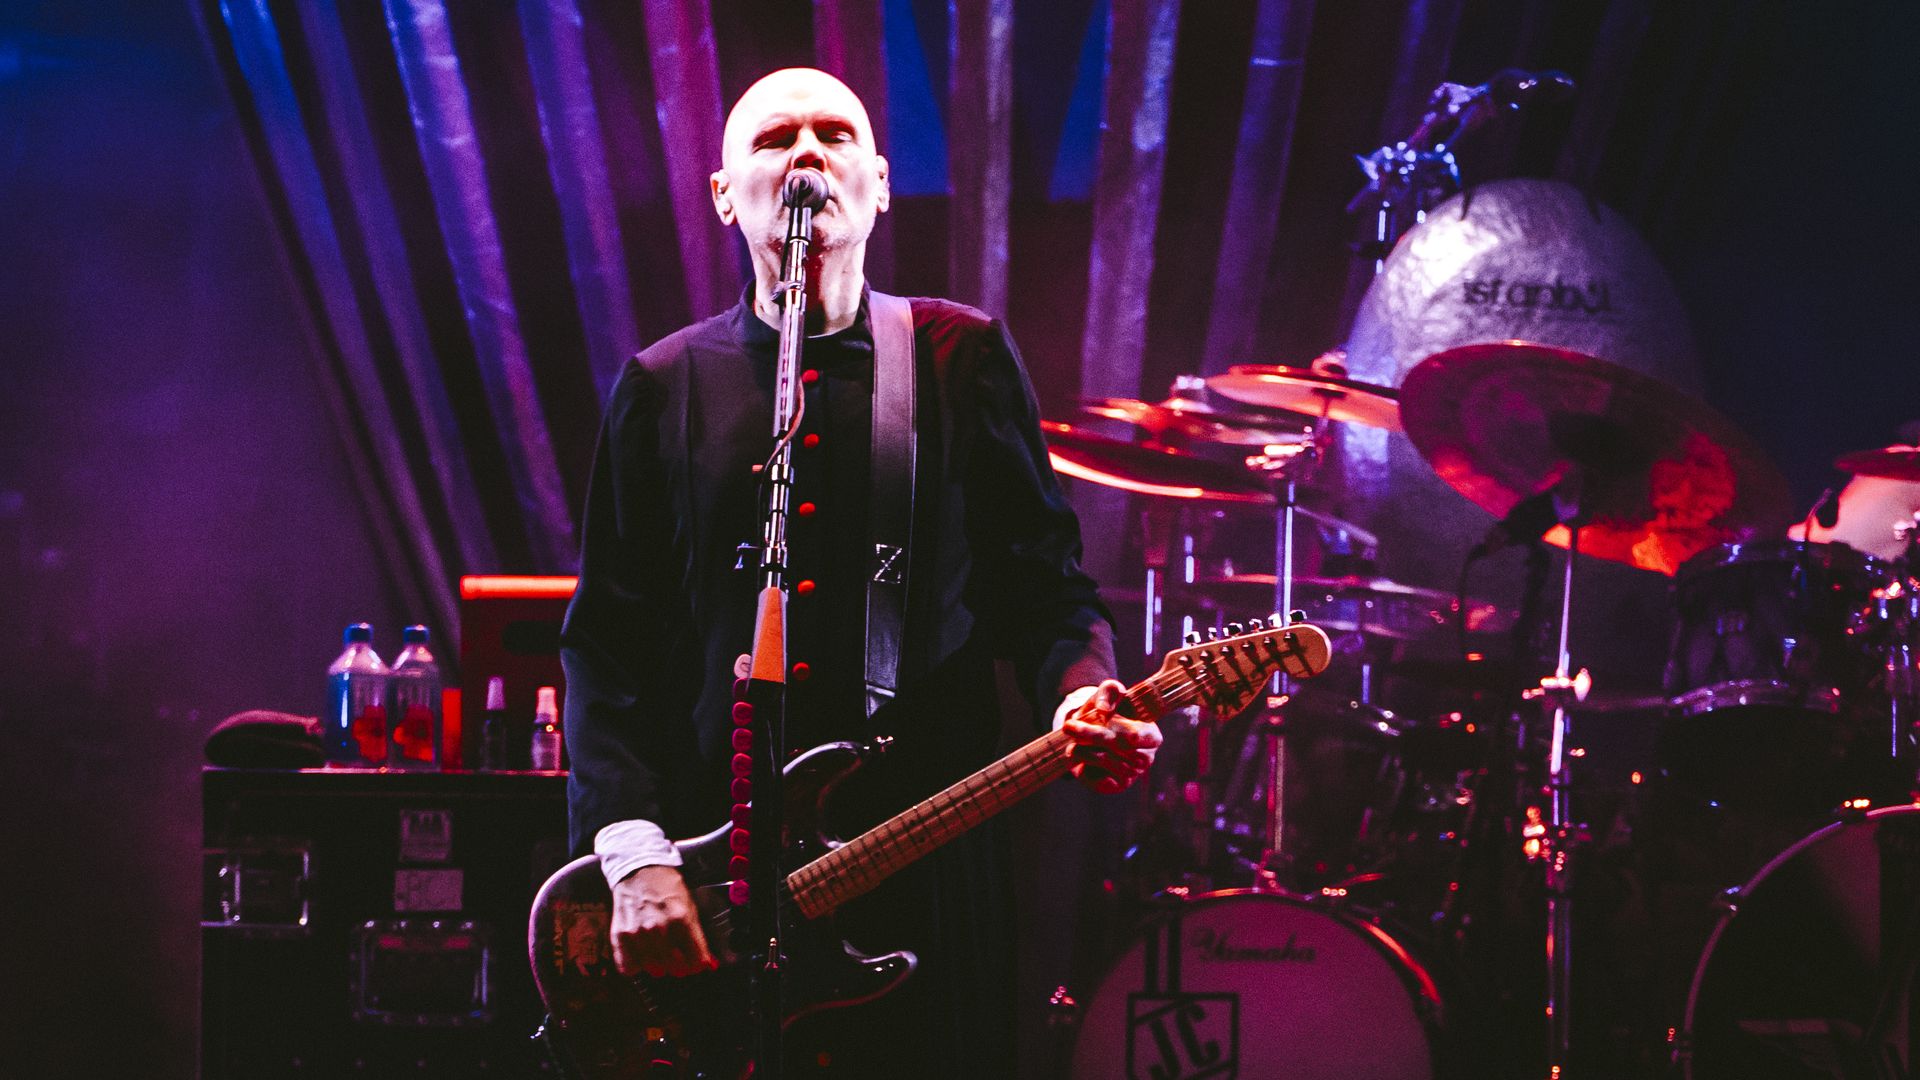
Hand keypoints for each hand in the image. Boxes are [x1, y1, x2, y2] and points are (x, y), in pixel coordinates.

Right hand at [609, 864, 716, 977]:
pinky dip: (636, 965)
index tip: (695, 963)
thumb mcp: (690, 907)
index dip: (697, 964)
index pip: (696, 960)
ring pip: (654, 970)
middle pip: (676, 968)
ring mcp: (638, 933)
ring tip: (658, 951)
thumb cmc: (667, 887)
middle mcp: (659, 928)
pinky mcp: (620, 936)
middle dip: (680, 966)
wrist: (640, 870)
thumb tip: (710, 964)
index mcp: (681, 919)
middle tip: (677, 957)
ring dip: (659, 966)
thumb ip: (698, 938)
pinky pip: (629, 967)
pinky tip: (640, 955)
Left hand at [1060, 679, 1162, 793]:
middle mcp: (1146, 758)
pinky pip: (1097, 779)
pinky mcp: (1116, 786)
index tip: (1096, 714)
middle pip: (1116, 747)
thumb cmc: (1108, 710)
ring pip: (1104, 761)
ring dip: (1084, 750)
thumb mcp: (1108, 693)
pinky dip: (1083, 766)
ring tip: (1072, 742)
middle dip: (1090, 735)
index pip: (1134, 736)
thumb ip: (1109, 692)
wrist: (1094, 732)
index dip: (1113, 726)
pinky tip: (1077, 755)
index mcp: (1152, 736)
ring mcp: (1133, 774)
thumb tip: (1104, 709)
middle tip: (1068, 726)